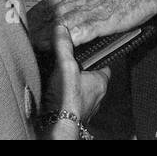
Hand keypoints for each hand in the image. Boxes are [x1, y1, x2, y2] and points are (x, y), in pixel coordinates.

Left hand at [30, 0, 156, 45]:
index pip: (48, 2)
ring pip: (53, 27)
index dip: (39, 16)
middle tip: (27, 41)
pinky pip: (70, 37)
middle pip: (45, 16)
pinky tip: (53, 51)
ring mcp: (82, 10)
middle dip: (35, 29)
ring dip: (43, 40)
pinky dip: (60, 45)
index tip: (33, 25)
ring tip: (34, 49)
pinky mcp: (94, 24)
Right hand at [36, 22, 110, 139]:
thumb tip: (62, 29)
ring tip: (57, 73)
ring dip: (70, 81)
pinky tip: (52, 88)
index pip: (104, 63)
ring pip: (80, 87)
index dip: (96, 54)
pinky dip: (62, 92)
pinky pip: (69, 98)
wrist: (56, 127)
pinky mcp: (71, 112)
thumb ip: (64, 46)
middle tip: (68, 59)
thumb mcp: (66, 66)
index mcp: (100, 82)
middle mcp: (95, 95)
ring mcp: (84, 105)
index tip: (88, 47)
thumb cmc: (67, 101)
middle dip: (79, 67)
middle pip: (90, 74)